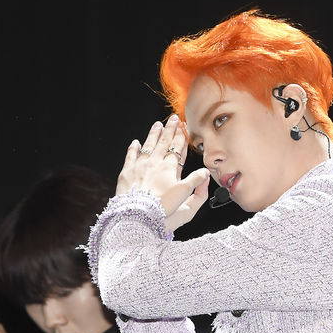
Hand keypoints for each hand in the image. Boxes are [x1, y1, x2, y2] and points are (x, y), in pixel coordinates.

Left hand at [116, 117, 210, 232]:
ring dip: (153, 134)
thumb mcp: (183, 195)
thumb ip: (195, 181)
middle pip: (163, 142)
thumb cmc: (161, 206)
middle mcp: (154, 162)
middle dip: (169, 129)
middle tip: (173, 119)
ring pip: (148, 145)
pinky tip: (136, 143)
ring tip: (157, 124)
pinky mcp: (127, 172)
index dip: (181, 136)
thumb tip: (205, 172)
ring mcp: (139, 165)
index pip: (176, 148)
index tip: (183, 127)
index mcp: (168, 168)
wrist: (138, 213)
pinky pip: (131, 155)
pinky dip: (134, 148)